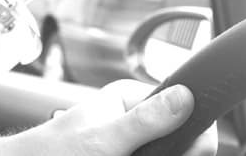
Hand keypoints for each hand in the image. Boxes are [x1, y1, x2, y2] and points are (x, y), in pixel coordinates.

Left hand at [14, 80, 193, 155]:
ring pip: (169, 154)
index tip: (191, 150)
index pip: (186, 107)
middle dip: (171, 154)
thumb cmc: (51, 152)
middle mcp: (135, 119)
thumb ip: (143, 121)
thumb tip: (184, 95)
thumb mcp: (102, 138)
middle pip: (180, 141)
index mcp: (130, 98)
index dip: (193, 134)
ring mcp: (133, 142)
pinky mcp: (129, 155)